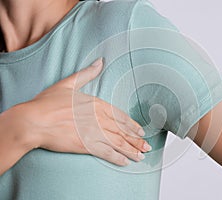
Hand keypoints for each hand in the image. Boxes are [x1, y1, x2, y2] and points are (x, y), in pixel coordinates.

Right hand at [22, 58, 150, 165]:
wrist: (34, 120)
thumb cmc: (48, 102)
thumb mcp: (68, 84)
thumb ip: (87, 73)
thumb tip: (100, 61)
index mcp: (97, 104)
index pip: (121, 116)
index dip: (132, 125)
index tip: (141, 131)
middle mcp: (99, 119)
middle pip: (122, 131)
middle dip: (136, 141)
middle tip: (146, 147)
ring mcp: (94, 133)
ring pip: (118, 143)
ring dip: (131, 150)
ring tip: (141, 156)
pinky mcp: (86, 145)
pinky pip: (106, 153)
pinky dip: (117, 158)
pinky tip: (125, 162)